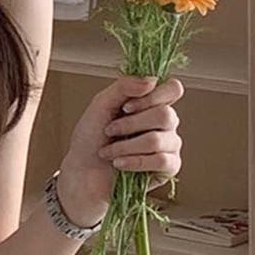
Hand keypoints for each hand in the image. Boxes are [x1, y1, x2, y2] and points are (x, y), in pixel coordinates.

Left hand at [57, 74, 184, 226]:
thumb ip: (123, 87)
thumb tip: (151, 81)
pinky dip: (135, 162)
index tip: (126, 107)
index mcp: (151, 104)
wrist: (81, 173)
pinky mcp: (167, 168)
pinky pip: (162, 161)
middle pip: (166, 115)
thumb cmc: (90, 141)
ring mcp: (169, 145)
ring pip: (158, 140)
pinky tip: (119, 164)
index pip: (173, 89)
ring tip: (108, 152)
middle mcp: (164, 123)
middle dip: (130, 125)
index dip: (153, 96)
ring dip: (126, 146)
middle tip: (110, 131)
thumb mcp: (100, 106)